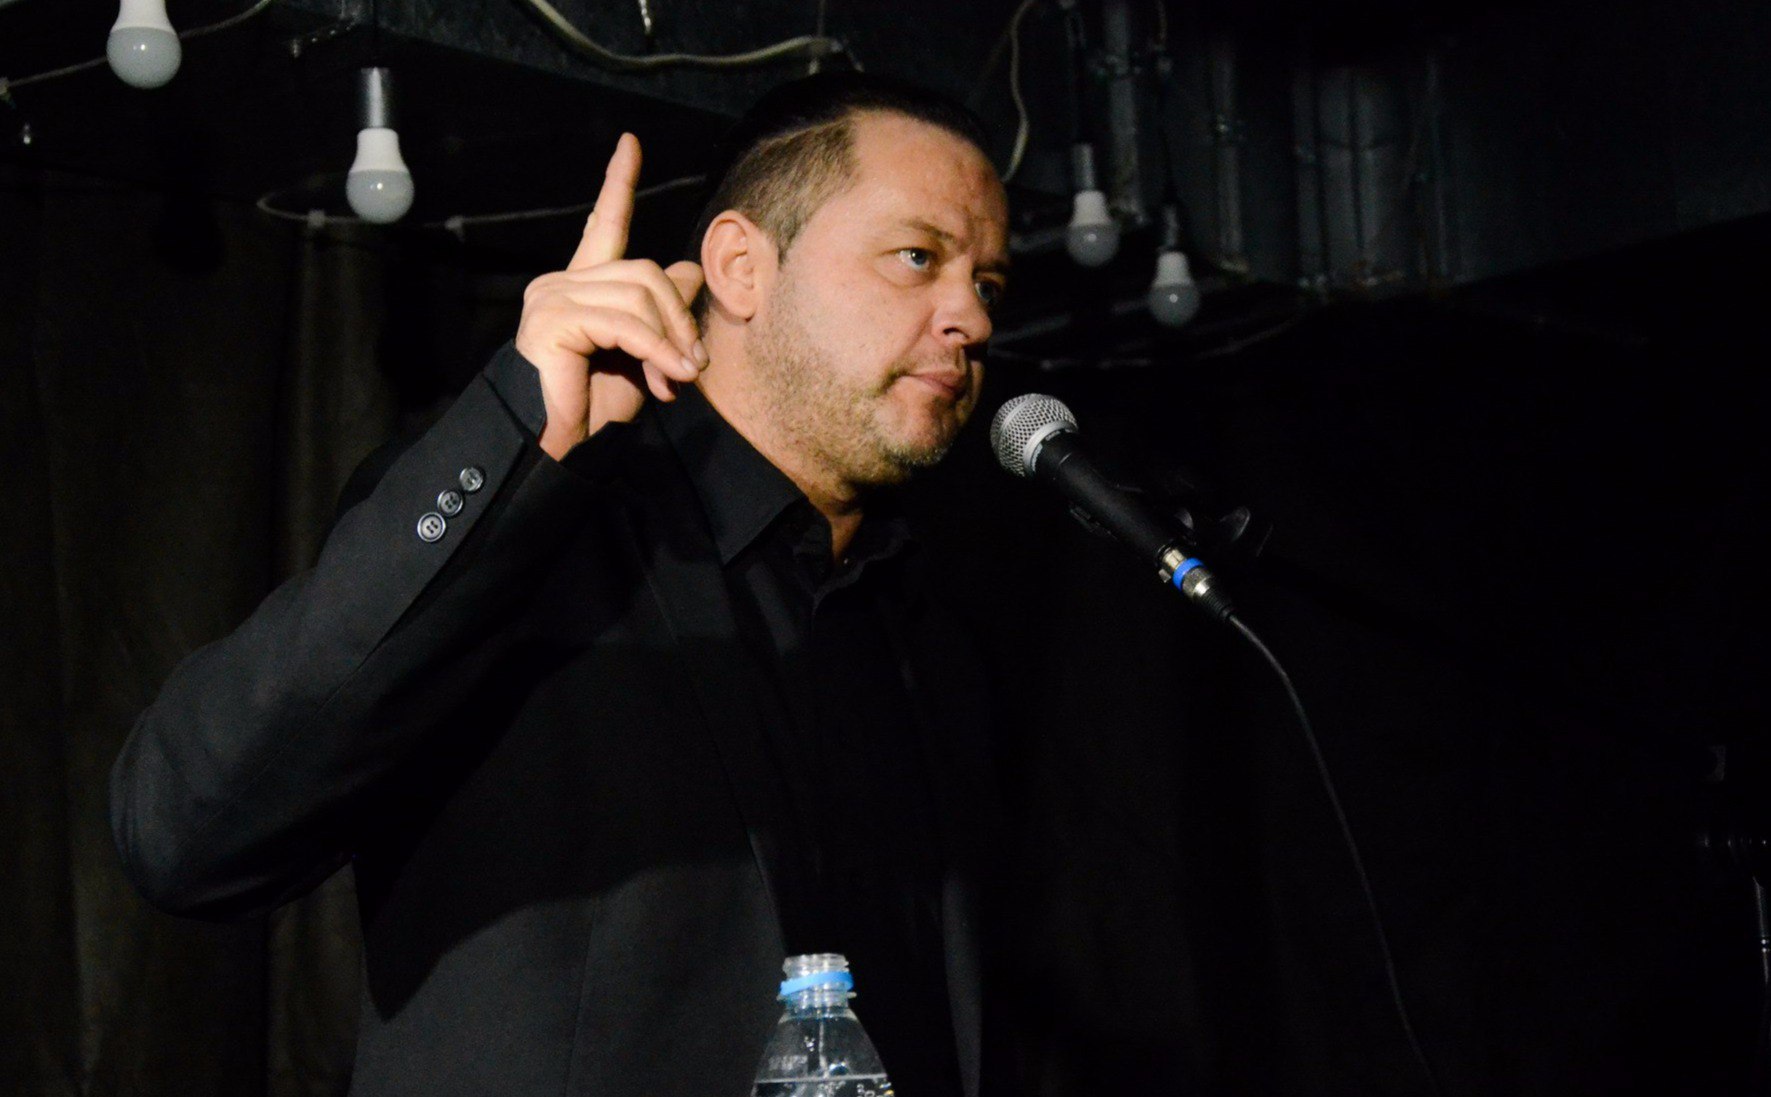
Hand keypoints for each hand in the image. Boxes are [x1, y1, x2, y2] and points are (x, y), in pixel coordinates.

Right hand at [514, 133, 707, 459]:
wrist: (558, 448)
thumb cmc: (595, 408)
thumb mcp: (643, 355)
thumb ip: (662, 313)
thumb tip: (690, 269)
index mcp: (580, 285)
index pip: (604, 224)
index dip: (619, 184)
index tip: (630, 144)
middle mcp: (561, 283)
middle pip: (646, 271)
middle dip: (680, 317)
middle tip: (694, 364)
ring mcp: (553, 298)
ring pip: (640, 293)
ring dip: (672, 339)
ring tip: (679, 378)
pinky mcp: (554, 320)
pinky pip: (624, 322)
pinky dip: (655, 348)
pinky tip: (666, 377)